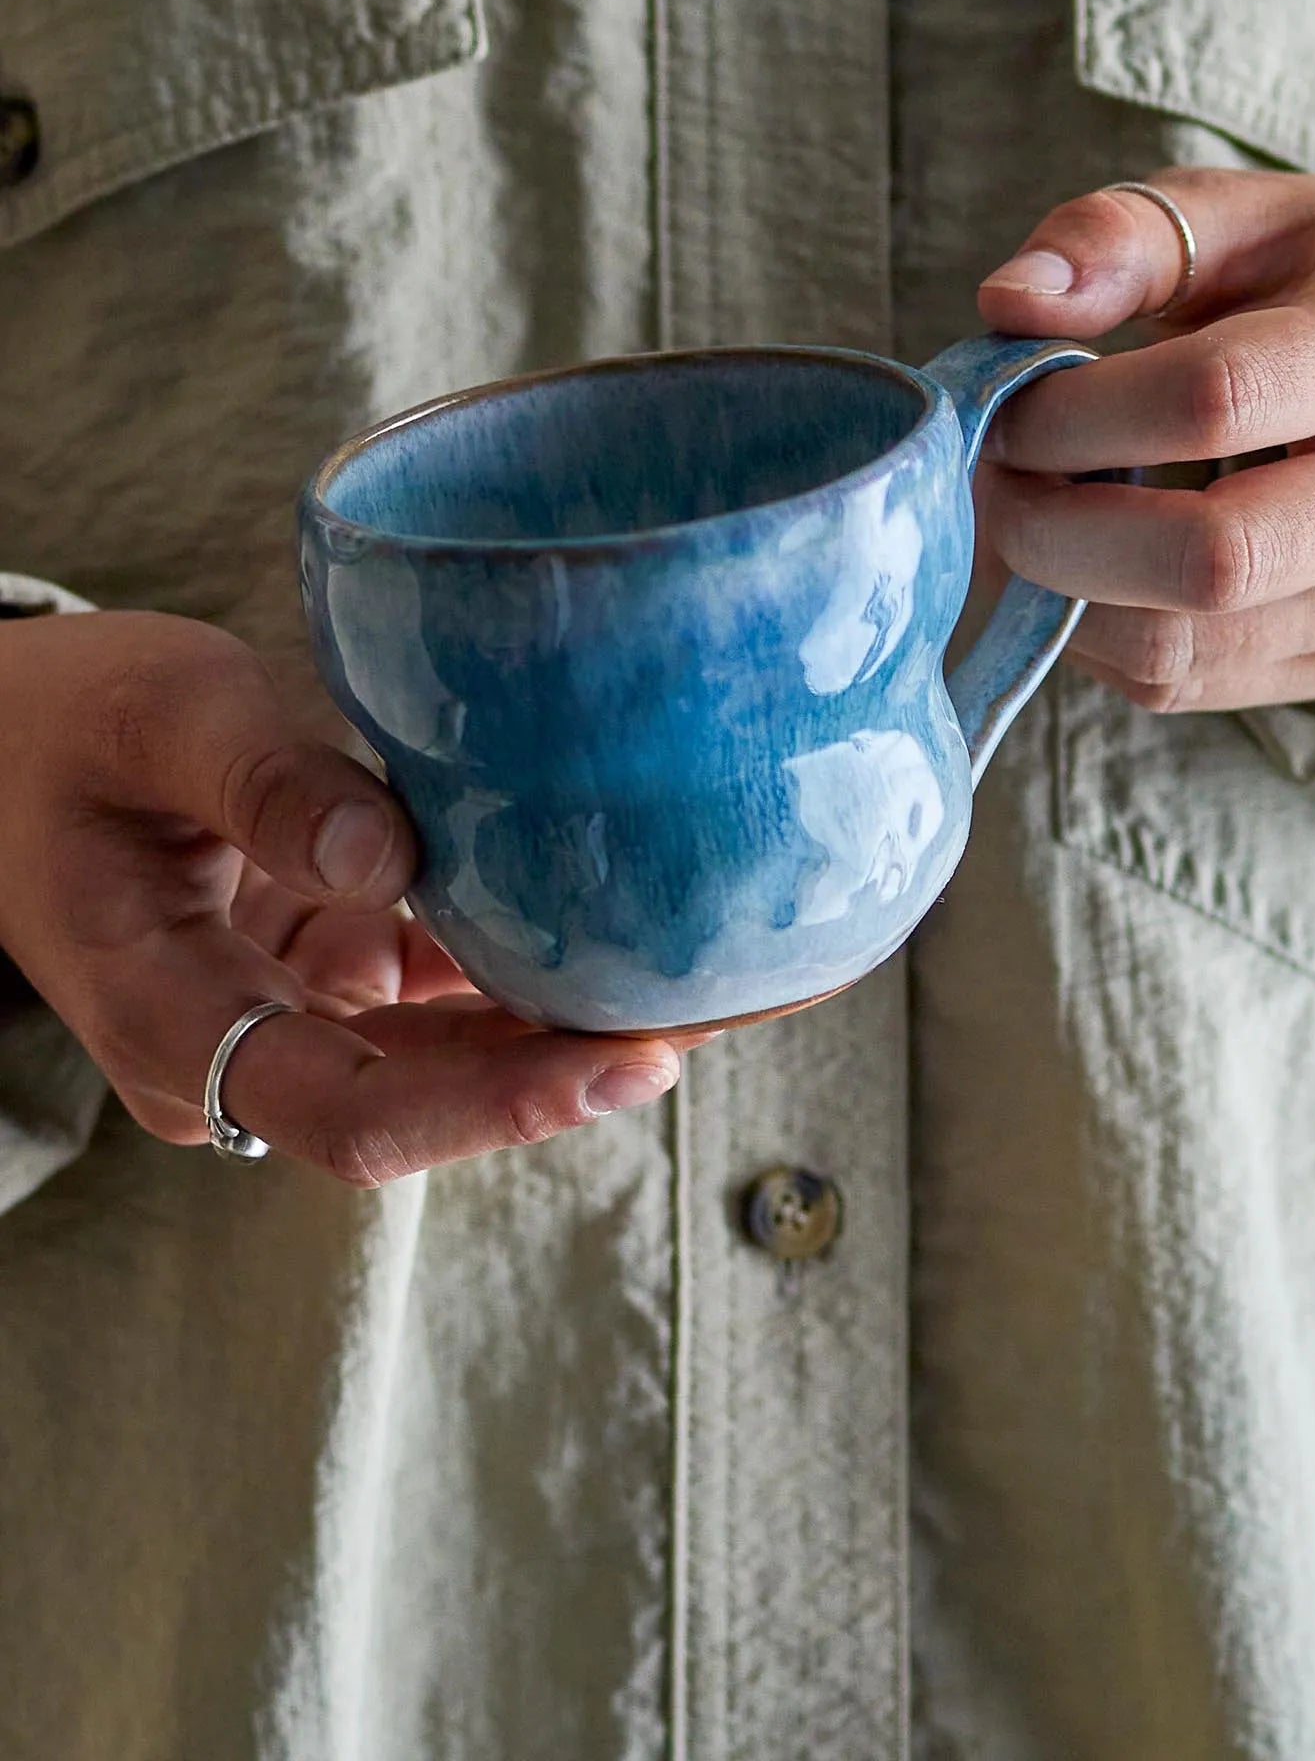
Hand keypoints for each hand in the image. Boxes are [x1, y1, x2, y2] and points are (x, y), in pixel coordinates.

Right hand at [0, 612, 687, 1183]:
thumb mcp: (153, 716)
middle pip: (430, 1103)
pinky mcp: (332, 974)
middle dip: (573, 1070)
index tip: (623, 1059)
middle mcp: (242, 1057)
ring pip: (453, 1056)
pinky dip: (535, 968)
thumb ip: (257, 780)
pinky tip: (638, 933)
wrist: (7, 743)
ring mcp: (293, 1020)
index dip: (496, 1104)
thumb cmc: (65, 727)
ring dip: (573, 1026)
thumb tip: (385, 852)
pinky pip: (447, 993)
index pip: (354, 1114)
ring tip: (721, 980)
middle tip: (727, 1011)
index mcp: (174, 1024)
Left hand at [973, 169, 1314, 710]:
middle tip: (995, 488)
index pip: (1215, 401)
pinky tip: (1081, 574)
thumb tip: (1005, 301)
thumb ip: (1119, 237)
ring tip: (1027, 526)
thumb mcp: (1244, 215)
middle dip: (1058, 534)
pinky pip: (1192, 685)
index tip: (1008, 409)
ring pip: (1187, 648)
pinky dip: (1101, 641)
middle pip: (1210, 559)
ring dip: (1064, 599)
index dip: (1077, 417)